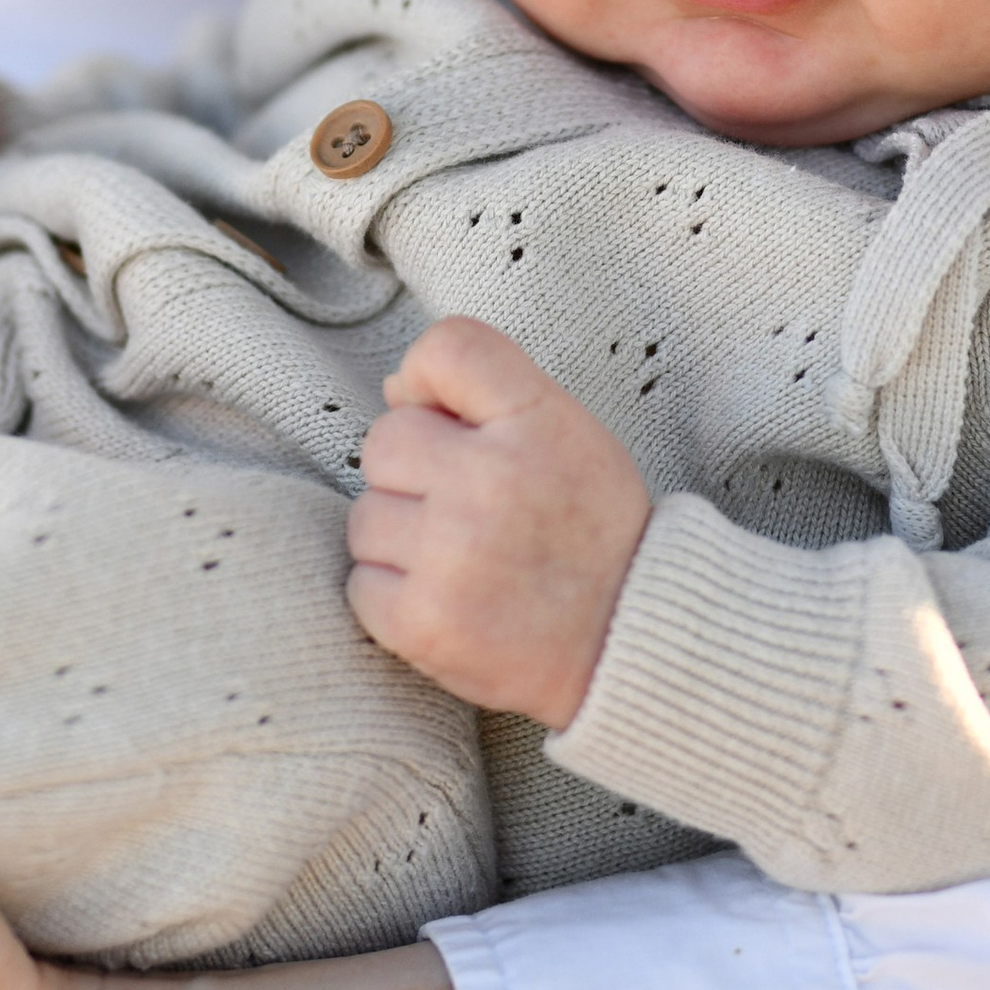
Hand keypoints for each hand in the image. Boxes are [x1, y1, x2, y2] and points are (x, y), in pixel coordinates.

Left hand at [348, 318, 649, 729]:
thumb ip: (488, 390)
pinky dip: (394, 596)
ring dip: (400, 539)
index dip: (431, 383)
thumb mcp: (567, 430)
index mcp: (536, 421)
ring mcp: (452, 556)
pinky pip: (361, 585)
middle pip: (384, 440)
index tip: (452, 423)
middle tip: (469, 509)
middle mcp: (489, 481)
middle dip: (413, 473)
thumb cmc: (591, 530)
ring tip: (464, 560)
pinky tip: (450, 599)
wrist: (627, 641)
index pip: (447, 348)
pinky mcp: (424, 623)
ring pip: (365, 517)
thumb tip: (395, 389)